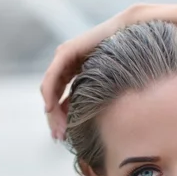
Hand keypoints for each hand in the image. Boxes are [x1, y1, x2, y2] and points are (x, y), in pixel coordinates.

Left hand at [40, 7, 136, 140]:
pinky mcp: (66, 53)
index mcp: (72, 74)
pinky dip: (50, 94)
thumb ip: (93, 101)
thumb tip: (93, 126)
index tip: (63, 137)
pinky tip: (51, 109)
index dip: (60, 120)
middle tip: (59, 137)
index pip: (60, 101)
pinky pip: (53, 78)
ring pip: (49, 90)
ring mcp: (63, 59)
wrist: (127, 38)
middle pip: (52, 98)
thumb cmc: (122, 64)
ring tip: (58, 128)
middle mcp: (64, 67)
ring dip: (52, 112)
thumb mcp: (103, 89)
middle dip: (55, 120)